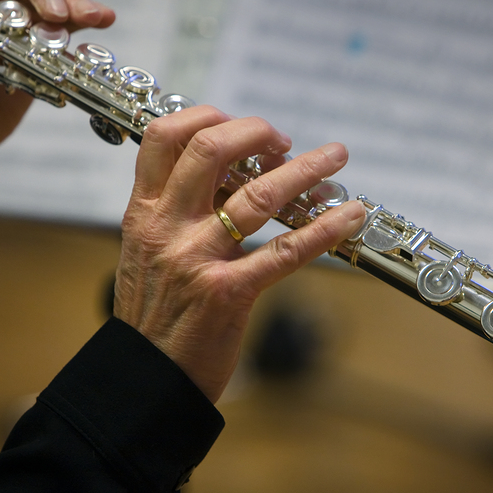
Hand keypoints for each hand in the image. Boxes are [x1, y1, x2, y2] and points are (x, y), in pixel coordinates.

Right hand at [112, 106, 366, 402]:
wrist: (146, 376)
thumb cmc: (152, 313)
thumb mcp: (147, 250)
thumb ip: (177, 210)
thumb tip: (228, 175)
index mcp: (143, 212)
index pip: (164, 137)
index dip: (207, 116)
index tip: (240, 127)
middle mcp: (166, 226)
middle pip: (211, 149)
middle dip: (256, 132)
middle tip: (283, 141)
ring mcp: (196, 258)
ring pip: (257, 195)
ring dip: (305, 170)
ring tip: (335, 159)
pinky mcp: (227, 293)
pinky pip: (284, 252)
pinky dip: (324, 229)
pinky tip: (349, 215)